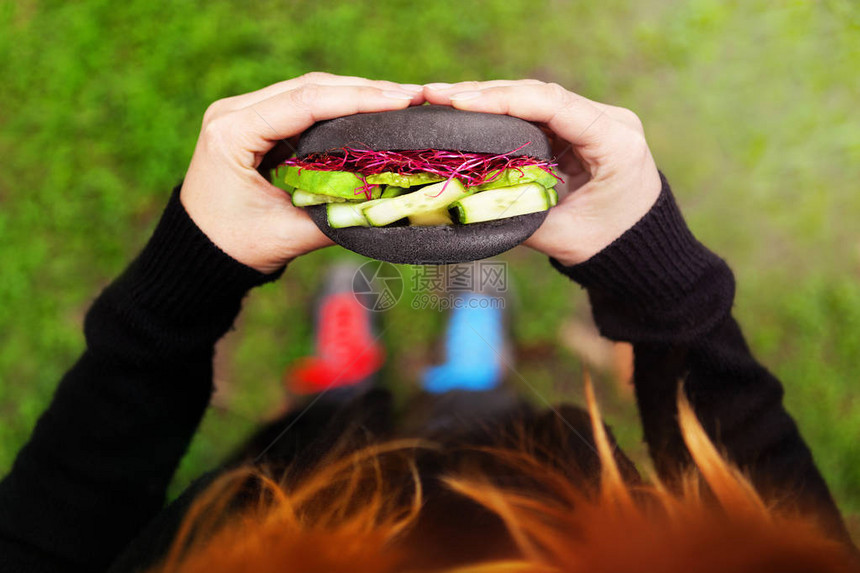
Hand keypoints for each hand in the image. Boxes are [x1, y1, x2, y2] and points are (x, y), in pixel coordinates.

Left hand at [181, 73, 423, 273]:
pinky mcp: (256, 123)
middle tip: (413, 96)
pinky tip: (371, 111)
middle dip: (364, 90)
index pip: (304, 103)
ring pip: (308, 91)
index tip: (402, 101)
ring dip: (355, 95)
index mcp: (232, 133)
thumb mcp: (288, 234)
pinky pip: (302, 106)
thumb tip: (389, 201)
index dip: (358, 99)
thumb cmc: (235, 246)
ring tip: (401, 100)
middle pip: (309, 88)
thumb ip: (337, 216)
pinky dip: (339, 108)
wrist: (200, 253)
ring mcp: (243, 113)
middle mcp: (234, 112)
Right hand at [424, 80, 660, 265]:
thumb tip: (465, 201)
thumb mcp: (562, 236)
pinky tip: (467, 112)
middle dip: (486, 92)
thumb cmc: (607, 245)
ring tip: (441, 99)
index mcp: (615, 141)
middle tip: (436, 94)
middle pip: (541, 93)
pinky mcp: (578, 129)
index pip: (554, 105)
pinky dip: (502, 111)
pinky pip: (537, 112)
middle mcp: (608, 120)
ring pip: (535, 97)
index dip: (503, 100)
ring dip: (489, 97)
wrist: (639, 248)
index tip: (459, 102)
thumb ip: (517, 215)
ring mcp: (594, 121)